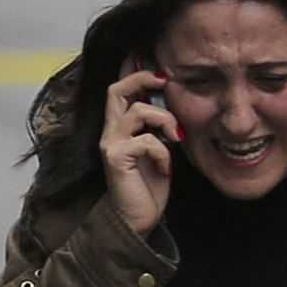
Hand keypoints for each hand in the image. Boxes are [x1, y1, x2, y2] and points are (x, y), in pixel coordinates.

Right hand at [102, 68, 178, 235]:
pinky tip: (167, 168)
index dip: (133, 71)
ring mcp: (111, 145)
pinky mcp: (117, 159)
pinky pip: (146, 140)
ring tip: (176, 137)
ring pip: (136, 110)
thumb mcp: (158, 150)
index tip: (157, 64)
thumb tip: (174, 105)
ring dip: (164, 120)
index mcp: (119, 128)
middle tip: (165, 80)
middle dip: (142, 78)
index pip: (119, 90)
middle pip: (116, 89)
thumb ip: (159, 128)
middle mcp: (110, 133)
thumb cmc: (148, 187)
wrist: (136, 221)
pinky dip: (163, 151)